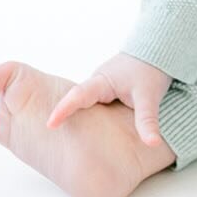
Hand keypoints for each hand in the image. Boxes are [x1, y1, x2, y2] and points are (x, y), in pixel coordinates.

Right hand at [45, 52, 172, 146]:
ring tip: (51, 136)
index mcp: (103, 82)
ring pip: (83, 106)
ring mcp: (99, 90)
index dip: (64, 110)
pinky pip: (90, 107)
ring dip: (71, 118)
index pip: (79, 96)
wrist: (156, 52)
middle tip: (40, 133)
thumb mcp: (149, 96)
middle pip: (74, 102)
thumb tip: (152, 143)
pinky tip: (77, 134)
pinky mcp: (104, 95)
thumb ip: (147, 120)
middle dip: (59, 114)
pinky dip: (84, 117)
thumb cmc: (151, 70)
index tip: (50, 124)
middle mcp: (96, 85)